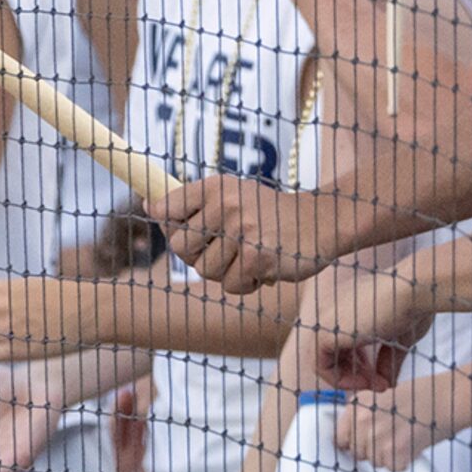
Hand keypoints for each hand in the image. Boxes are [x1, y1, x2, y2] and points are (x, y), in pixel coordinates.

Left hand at [151, 177, 346, 294]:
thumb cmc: (270, 214)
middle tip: (224, 250)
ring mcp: (242, 230)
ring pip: (205, 270)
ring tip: (249, 256)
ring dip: (226, 272)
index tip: (180, 228)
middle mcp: (226, 203)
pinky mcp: (257, 256)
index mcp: (216, 186)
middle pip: (181, 247)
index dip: (169, 224)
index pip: (166, 207)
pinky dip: (245, 283)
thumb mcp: (234, 195)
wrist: (320, 222)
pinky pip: (230, 285)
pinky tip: (263, 268)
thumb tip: (151, 207)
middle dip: (199, 256)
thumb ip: (196, 204)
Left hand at [301, 256, 432, 391]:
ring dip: (349, 380)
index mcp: (349, 307)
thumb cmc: (412, 306)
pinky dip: (341, 380)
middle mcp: (334, 312)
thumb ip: (387, 359)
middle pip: (332, 353)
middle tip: (381, 385)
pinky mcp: (324, 333)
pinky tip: (365, 382)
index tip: (383, 376)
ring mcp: (327, 321)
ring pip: (324, 361)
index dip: (361, 363)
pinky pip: (321, 366)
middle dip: (357, 374)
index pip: (342, 342)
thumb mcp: (399, 337)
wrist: (412, 291)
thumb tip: (386, 383)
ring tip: (376, 385)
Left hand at [330, 366, 471, 469]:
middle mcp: (364, 421)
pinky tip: (412, 444)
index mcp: (358, 405)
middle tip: (392, 436)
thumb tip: (348, 440)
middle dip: (372, 450)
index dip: (353, 442)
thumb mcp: (381, 396)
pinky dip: (403, 462)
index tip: (363, 442)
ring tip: (404, 437)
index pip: (340, 439)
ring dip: (388, 456)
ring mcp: (379, 438)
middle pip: (358, 454)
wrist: (447, 397)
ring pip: (375, 463)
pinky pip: (393, 468)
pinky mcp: (396, 453)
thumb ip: (362, 416)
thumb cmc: (419, 394)